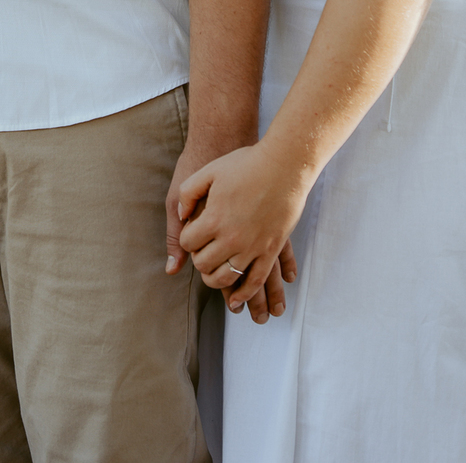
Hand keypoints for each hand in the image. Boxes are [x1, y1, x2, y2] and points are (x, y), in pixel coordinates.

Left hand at [178, 141, 308, 323]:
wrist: (284, 165)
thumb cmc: (245, 164)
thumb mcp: (210, 171)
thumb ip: (188, 194)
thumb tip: (181, 216)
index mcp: (214, 218)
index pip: (188, 243)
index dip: (187, 239)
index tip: (192, 233)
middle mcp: (232, 238)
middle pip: (205, 264)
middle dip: (199, 260)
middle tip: (202, 252)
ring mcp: (253, 246)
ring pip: (227, 278)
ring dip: (216, 280)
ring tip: (213, 274)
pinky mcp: (271, 249)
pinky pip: (256, 280)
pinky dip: (245, 294)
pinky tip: (237, 300)